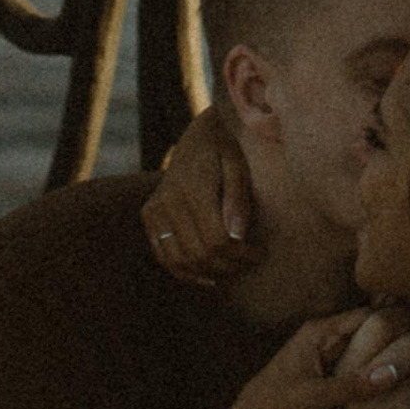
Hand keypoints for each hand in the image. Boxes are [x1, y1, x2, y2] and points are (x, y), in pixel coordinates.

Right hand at [145, 111, 259, 284]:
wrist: (197, 133)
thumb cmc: (225, 148)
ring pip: (178, 260)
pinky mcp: (150, 215)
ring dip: (208, 273)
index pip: (216, 240)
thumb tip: (237, 236)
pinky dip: (183, 271)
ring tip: (231, 269)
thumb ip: (238, 199)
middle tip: (249, 263)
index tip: (259, 253)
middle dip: (228, 266)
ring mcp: (155, 209)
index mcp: (193, 190)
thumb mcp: (238, 165)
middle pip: (199, 254)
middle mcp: (168, 202)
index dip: (240, 254)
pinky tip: (206, 275)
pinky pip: (162, 254)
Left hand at [216, 305, 409, 408]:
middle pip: (367, 333)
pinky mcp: (327, 380)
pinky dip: (372, 377)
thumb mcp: (313, 397)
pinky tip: (393, 386)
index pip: (366, 317)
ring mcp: (325, 360)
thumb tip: (393, 372)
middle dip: (393, 342)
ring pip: (364, 354)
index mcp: (318, 333)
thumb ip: (352, 385)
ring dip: (383, 361)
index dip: (394, 322)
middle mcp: (323, 340)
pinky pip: (357, 372)